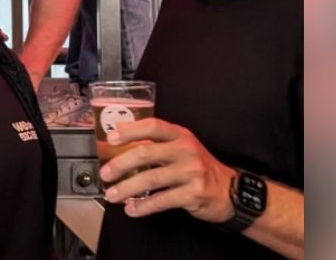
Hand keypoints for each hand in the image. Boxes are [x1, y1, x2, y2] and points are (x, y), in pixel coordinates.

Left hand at [98, 116, 237, 221]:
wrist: (230, 191)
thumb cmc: (200, 169)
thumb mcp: (183, 149)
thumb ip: (158, 146)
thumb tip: (121, 149)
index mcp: (181, 135)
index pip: (152, 126)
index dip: (130, 130)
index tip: (111, 138)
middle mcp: (186, 151)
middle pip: (146, 153)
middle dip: (120, 164)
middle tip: (105, 173)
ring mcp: (190, 172)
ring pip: (151, 179)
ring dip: (127, 188)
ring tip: (112, 195)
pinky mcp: (193, 194)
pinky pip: (162, 200)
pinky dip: (143, 206)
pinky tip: (132, 209)